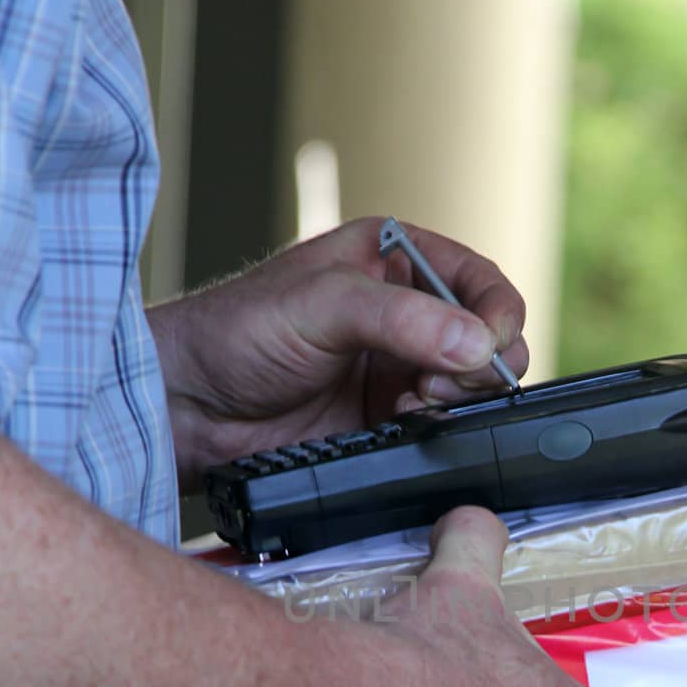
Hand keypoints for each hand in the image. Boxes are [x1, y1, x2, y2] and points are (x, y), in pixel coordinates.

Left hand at [150, 217, 527, 488]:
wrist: (190, 407)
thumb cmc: (235, 333)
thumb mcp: (321, 305)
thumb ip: (401, 318)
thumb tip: (474, 342)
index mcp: (394, 258)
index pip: (478, 280)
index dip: (496, 311)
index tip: (490, 343)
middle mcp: (405, 311)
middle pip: (487, 336)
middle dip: (479, 361)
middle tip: (436, 380)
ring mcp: (399, 367)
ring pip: (471, 385)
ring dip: (458, 397)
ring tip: (413, 400)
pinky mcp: (389, 418)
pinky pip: (441, 425)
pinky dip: (438, 428)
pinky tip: (402, 423)